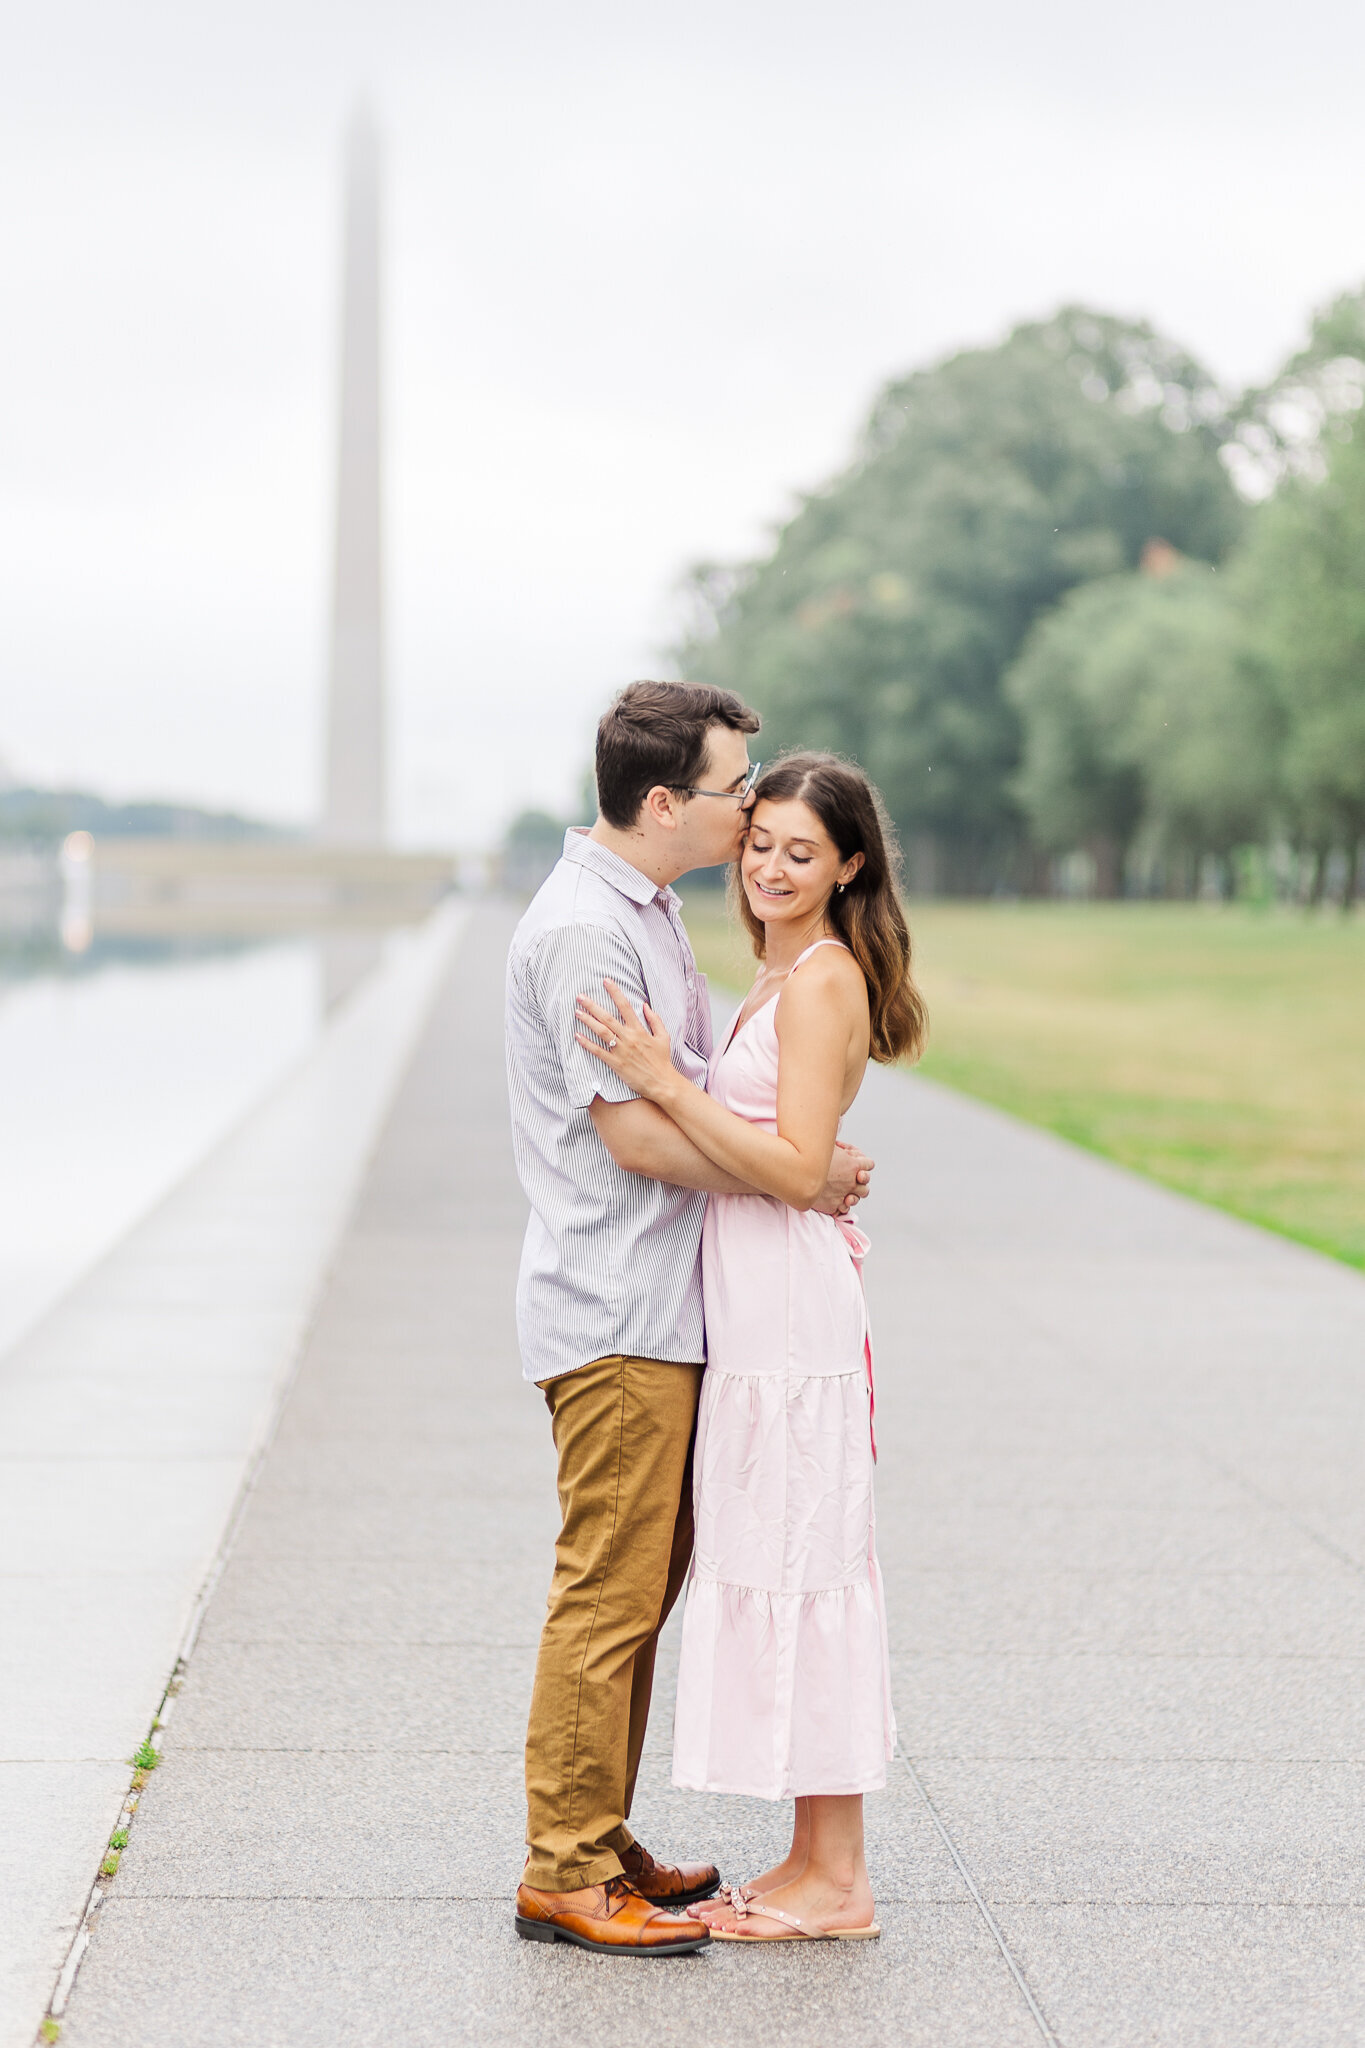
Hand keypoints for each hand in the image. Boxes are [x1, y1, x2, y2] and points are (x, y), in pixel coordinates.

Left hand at [576, 979, 679, 1103]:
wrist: (661, 1082)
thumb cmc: (662, 1060)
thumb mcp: (663, 1037)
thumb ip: (654, 1020)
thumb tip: (645, 1005)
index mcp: (639, 1030)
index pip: (625, 1006)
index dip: (615, 992)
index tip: (606, 981)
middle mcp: (628, 1038)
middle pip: (608, 1017)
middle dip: (593, 1005)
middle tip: (580, 996)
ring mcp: (621, 1050)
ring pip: (601, 1032)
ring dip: (588, 1021)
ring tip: (577, 1012)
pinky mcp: (615, 1063)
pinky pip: (598, 1051)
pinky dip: (587, 1044)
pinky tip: (578, 1036)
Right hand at [813, 1141, 873, 1216]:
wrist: (795, 1174)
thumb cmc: (810, 1156)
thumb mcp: (828, 1145)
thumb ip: (839, 1147)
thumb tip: (841, 1144)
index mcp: (853, 1165)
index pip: (869, 1164)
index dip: (863, 1162)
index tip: (856, 1162)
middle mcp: (851, 1182)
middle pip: (865, 1183)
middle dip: (860, 1180)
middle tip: (851, 1178)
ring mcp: (843, 1196)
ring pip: (857, 1198)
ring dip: (852, 1195)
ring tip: (844, 1192)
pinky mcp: (832, 1206)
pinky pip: (843, 1209)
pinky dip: (840, 1205)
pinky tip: (834, 1199)